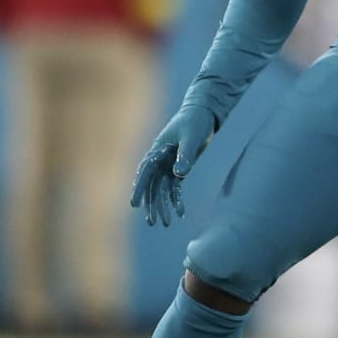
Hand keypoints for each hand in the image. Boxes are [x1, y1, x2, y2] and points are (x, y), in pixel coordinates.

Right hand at [131, 104, 217, 226]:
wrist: (203, 113)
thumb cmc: (194, 121)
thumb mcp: (191, 136)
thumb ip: (185, 155)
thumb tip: (179, 174)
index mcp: (157, 150)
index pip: (144, 172)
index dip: (139, 188)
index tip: (134, 204)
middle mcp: (159, 160)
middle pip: (151, 185)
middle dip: (151, 204)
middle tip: (152, 222)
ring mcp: (168, 165)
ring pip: (161, 190)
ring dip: (162, 206)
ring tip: (164, 224)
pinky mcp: (179, 169)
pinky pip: (175, 188)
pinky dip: (176, 200)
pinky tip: (180, 213)